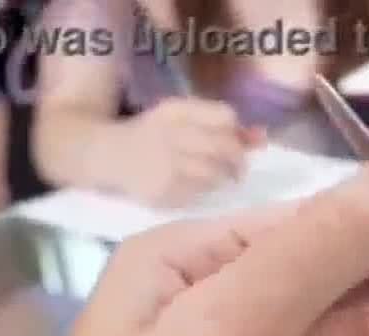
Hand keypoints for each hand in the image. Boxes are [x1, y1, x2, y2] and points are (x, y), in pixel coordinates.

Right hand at [113, 98, 265, 207]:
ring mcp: (164, 163)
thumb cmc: (153, 136)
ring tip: (217, 179)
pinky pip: (199, 193)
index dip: (237, 132)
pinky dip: (205, 191)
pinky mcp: (162, 190)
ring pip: (216, 173)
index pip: (225, 116)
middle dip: (238, 160)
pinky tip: (196, 186)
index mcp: (176, 110)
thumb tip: (263, 137)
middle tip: (237, 169)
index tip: (236, 142)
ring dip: (224, 178)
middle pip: (226, 147)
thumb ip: (222, 126)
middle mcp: (170, 133)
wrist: (106, 155)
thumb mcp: (182, 121)